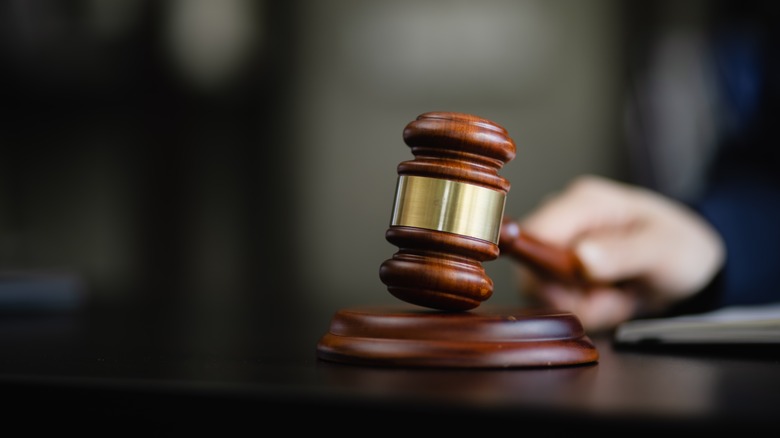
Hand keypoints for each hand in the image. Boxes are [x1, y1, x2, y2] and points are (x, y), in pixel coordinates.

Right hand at [514, 175, 724, 332]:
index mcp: (585, 202)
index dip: (548, 267)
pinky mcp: (561, 273)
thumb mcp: (664, 249)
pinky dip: (584, 310)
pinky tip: (610, 300)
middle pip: (532, 266)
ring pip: (542, 289)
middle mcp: (565, 220)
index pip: (535, 232)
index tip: (584, 286)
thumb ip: (623, 253)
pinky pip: (554, 301)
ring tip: (618, 296)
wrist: (691, 270)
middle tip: (613, 295)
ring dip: (582, 305)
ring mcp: (560, 247)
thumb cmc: (681, 248)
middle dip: (570, 294)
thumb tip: (580, 256)